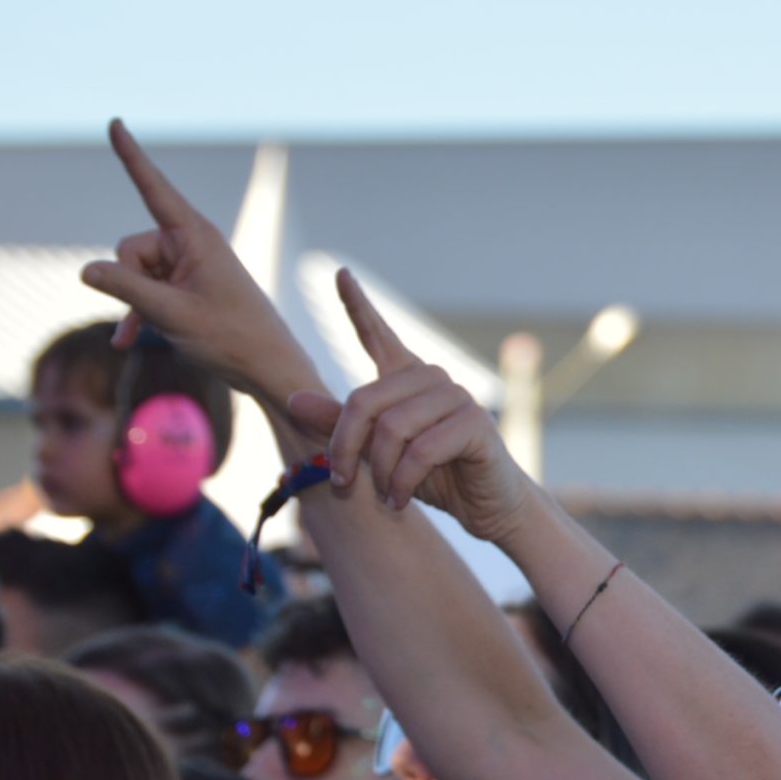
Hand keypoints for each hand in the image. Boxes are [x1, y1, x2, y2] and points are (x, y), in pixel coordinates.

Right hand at [78, 120, 311, 398]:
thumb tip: (85, 270)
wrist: (268, 368)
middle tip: (165, 311)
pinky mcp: (186, 284)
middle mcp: (191, 242)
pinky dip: (138, 314)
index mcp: (195, 235)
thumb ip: (124, 288)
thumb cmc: (230, 338)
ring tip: (160, 330)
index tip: (115, 121)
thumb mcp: (170, 314)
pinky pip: (145, 290)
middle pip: (130, 248)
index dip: (131, 155)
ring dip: (135, 302)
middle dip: (130, 281)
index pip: (153, 188)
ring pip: (134, 272)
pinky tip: (126, 343)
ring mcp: (188, 264)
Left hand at [284, 267, 537, 541]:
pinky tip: (400, 500)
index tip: (339, 273)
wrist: (488, 506)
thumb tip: (292, 398)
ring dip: (379, 472)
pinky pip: (420, 451)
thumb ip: (341, 425)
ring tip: (383, 497)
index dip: (357, 305)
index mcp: (408, 379)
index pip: (378, 335)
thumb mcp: (379, 452)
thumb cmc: (435, 476)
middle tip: (342, 483)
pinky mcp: (474, 424)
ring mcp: (457, 398)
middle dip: (345, 448)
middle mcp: (432, 379)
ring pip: (391, 428)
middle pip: (364, 401)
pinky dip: (402, 482)